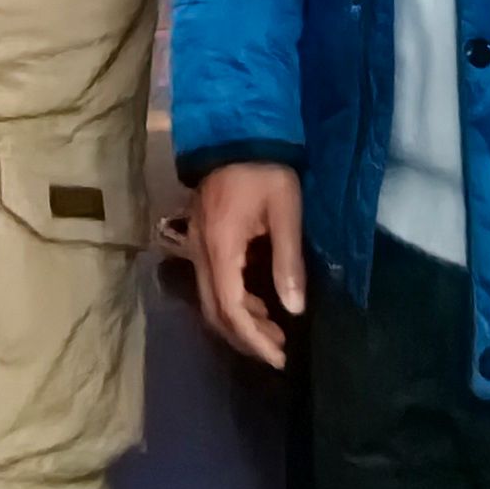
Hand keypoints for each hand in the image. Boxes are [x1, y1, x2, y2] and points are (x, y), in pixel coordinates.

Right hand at [187, 161, 305, 369]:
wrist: (236, 129)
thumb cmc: (266, 170)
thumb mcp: (286, 211)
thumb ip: (288, 260)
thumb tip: (293, 309)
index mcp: (221, 246)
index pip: (231, 307)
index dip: (254, 338)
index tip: (279, 358)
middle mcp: (200, 251)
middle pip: (214, 310)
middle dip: (245, 337)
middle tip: (279, 351)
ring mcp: (196, 244)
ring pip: (209, 299)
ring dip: (239, 321)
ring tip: (274, 332)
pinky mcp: (200, 238)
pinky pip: (210, 283)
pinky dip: (233, 301)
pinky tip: (258, 303)